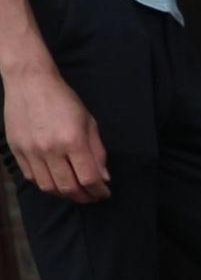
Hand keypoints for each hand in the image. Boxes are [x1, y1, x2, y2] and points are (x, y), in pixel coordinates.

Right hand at [3, 68, 109, 202]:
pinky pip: (31, 177)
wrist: (30, 82)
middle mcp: (50, 149)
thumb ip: (97, 152)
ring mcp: (30, 150)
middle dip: (84, 197)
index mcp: (72, 141)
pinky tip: (55, 181)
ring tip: (75, 191)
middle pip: (68, 187)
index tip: (104, 193)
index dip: (99, 191)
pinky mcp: (16, 150)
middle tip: (91, 197)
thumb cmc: (64, 100)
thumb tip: (104, 178)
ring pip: (48, 187)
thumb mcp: (89, 122)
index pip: (89, 178)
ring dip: (64, 194)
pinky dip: (46, 184)